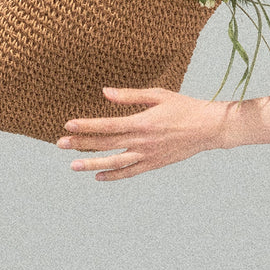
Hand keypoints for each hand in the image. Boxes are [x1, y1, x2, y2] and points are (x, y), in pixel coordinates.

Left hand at [56, 87, 226, 179]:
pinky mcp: (155, 164)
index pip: (107, 126)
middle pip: (106, 144)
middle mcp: (143, 141)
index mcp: (142, 122)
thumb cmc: (185, 107)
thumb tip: (105, 92)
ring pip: (115, 162)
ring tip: (73, 166)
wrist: (209, 128)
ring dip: (92, 164)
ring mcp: (148, 155)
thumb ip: (130, 96)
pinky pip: (131, 172)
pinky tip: (98, 176)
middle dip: (81, 144)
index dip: (86, 126)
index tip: (68, 125)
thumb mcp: (158, 95)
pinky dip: (114, 176)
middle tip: (60, 144)